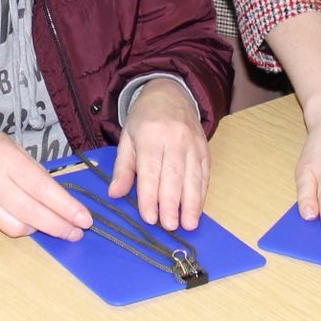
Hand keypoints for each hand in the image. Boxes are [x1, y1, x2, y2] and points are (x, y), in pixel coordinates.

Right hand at [0, 114, 91, 238]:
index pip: (43, 189)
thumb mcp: (10, 144)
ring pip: (15, 226)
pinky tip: (24, 219)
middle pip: (32, 213)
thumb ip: (32, 170)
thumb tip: (57, 197)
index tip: (85, 219)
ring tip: (53, 226)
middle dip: (59, 226)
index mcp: (6, 159)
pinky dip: (16, 224)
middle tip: (77, 233)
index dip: (67, 208)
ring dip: (39, 230)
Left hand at [109, 79, 209, 230]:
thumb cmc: (145, 118)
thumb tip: (115, 194)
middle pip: (173, 177)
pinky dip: (201, 194)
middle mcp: (175, 139)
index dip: (150, 196)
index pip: (150, 171)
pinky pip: (204, 174)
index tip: (149, 218)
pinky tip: (198, 209)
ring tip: (188, 225)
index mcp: (151, 135)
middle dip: (171, 204)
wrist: (171, 93)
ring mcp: (193, 144)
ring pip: (193, 177)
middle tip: (169, 226)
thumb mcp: (127, 137)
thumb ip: (123, 167)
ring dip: (191, 204)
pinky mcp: (205, 149)